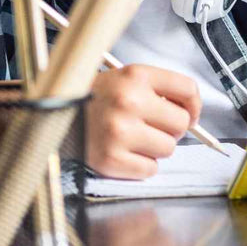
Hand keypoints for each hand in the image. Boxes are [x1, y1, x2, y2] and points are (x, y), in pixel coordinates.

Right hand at [86, 64, 202, 178]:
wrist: (52, 115)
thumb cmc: (95, 99)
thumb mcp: (125, 80)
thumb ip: (158, 90)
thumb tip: (192, 114)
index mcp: (135, 76)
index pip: (188, 89)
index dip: (194, 105)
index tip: (189, 113)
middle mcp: (128, 101)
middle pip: (182, 124)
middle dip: (171, 128)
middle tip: (149, 126)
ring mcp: (118, 131)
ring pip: (168, 149)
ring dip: (155, 148)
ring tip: (132, 138)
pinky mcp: (110, 159)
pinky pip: (150, 169)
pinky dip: (141, 166)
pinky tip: (124, 153)